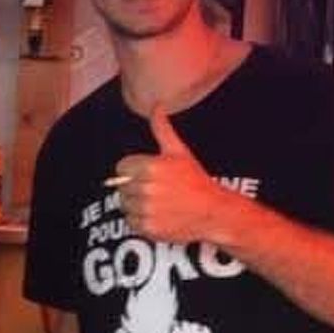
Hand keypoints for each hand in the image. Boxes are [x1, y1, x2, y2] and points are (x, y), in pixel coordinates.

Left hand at [110, 105, 236, 245]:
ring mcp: (147, 210)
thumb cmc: (195, 180)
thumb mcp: (179, 152)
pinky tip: (157, 215)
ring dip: (136, 204)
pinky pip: (130, 222)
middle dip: (135, 187)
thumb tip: (157, 104)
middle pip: (121, 187)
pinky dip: (140, 220)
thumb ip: (162, 129)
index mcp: (152, 167)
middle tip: (157, 190)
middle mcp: (147, 189)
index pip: (121, 168)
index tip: (148, 175)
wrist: (212, 212)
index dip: (132, 171)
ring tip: (157, 202)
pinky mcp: (148, 228)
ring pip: (124, 204)